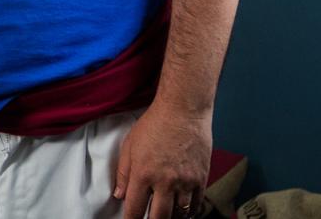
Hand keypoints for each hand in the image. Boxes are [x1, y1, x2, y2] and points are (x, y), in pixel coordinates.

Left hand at [114, 101, 211, 217]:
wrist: (183, 111)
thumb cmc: (153, 125)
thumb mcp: (129, 146)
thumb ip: (122, 173)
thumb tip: (119, 195)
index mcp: (143, 174)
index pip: (135, 208)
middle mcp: (164, 182)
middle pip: (159, 217)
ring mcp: (185, 182)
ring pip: (179, 214)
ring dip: (171, 217)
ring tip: (165, 215)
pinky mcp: (201, 179)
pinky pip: (196, 205)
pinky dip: (189, 212)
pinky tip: (182, 211)